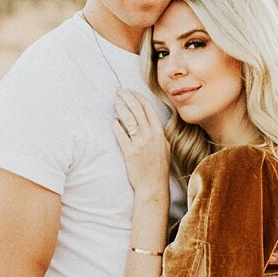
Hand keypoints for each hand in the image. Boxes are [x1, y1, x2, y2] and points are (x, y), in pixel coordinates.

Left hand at [111, 86, 170, 200]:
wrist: (153, 186)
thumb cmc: (158, 168)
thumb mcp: (164, 147)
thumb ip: (157, 133)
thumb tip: (147, 120)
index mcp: (159, 132)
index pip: (148, 107)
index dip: (137, 96)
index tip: (130, 91)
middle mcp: (151, 135)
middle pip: (137, 108)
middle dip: (126, 96)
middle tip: (118, 91)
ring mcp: (140, 143)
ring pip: (128, 118)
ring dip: (120, 108)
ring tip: (115, 104)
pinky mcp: (130, 152)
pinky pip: (120, 134)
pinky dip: (116, 125)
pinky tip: (113, 122)